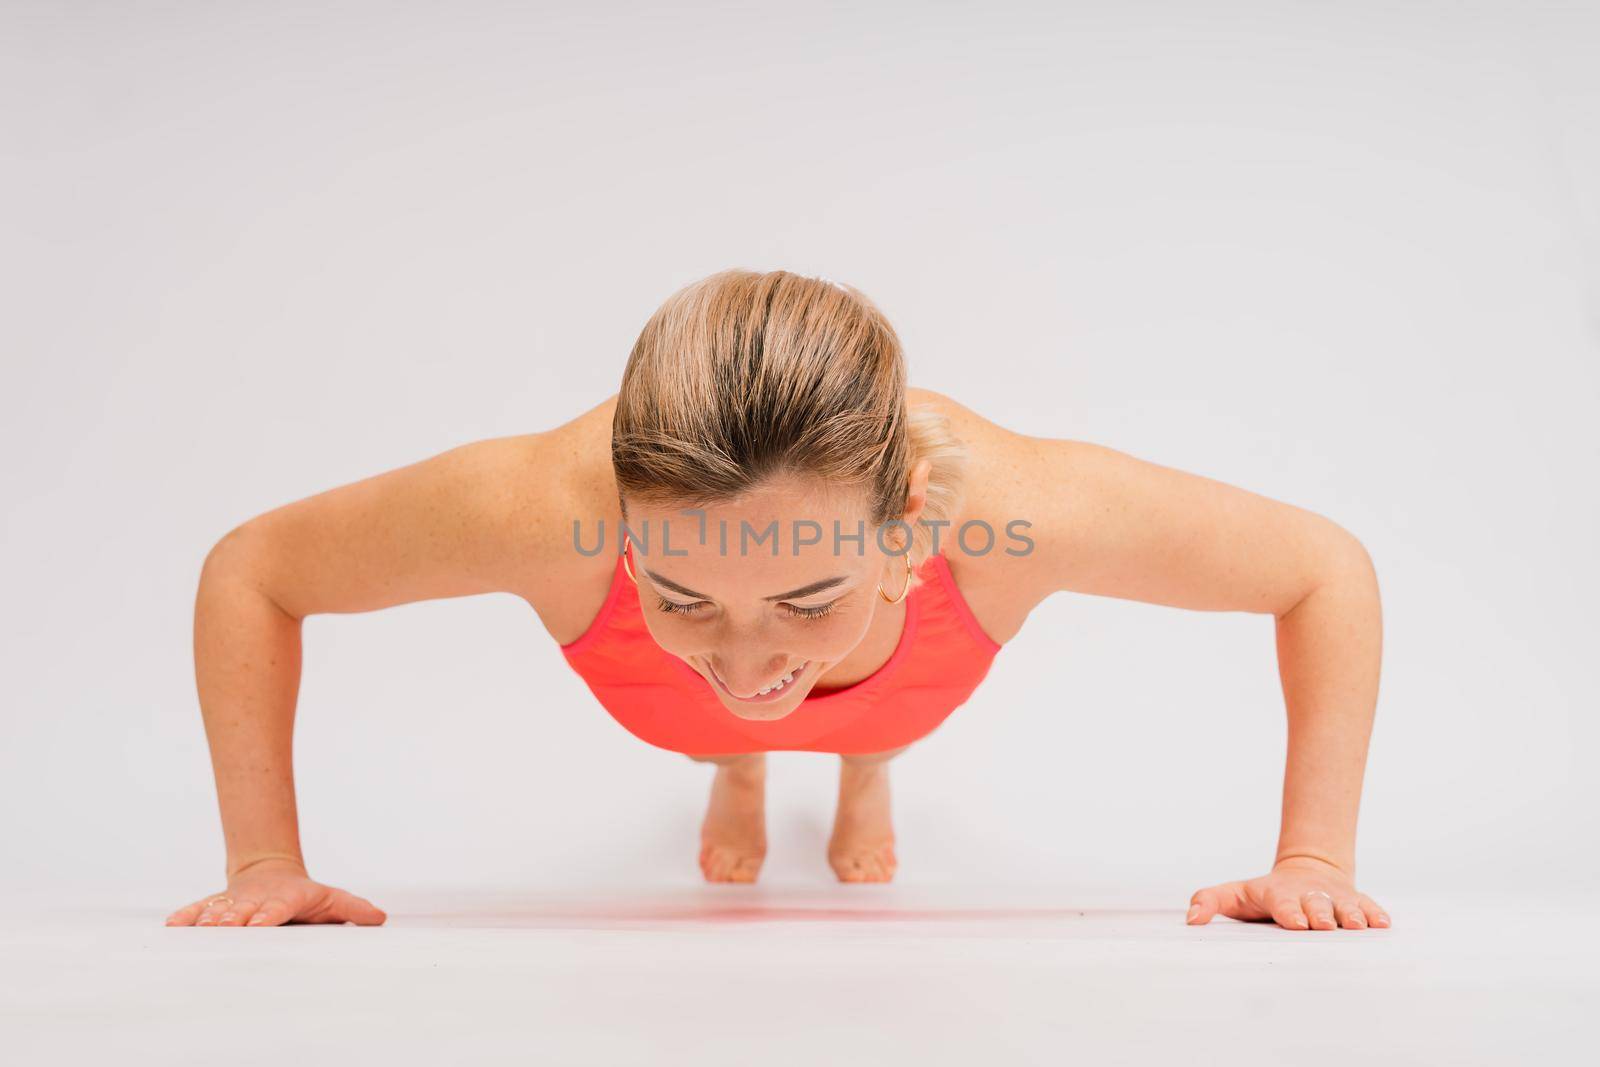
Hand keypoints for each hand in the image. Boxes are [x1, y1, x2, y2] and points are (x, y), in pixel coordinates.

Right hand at [164, 857, 387, 927]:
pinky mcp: (219, 905)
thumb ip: (354, 909)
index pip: (278, 908)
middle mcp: (258, 900)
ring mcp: (237, 902)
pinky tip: (172, 925)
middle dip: (235, 918)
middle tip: (225, 926)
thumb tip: (381, 918)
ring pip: (221, 909)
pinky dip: (187, 916)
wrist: (271, 871)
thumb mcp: (332, 899)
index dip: (268, 916)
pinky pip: (200, 909)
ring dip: (210, 918)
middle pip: (246, 909)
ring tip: (200, 926)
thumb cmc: (305, 895)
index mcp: (286, 899)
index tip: (259, 924)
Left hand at [1185, 856, 1390, 930]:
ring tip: (1356, 926)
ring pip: (1344, 905)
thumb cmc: (1265, 893)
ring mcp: (1334, 897)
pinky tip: (1383, 924)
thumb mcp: (1235, 895)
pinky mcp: (1354, 900)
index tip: (1295, 923)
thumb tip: (1190, 920)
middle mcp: (1308, 894)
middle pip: (1316, 903)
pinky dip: (1375, 914)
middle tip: (1326, 926)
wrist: (1306, 870)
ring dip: (1351, 915)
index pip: (1283, 902)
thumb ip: (1209, 901)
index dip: (1289, 912)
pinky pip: (1368, 905)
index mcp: (1278, 894)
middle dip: (1321, 914)